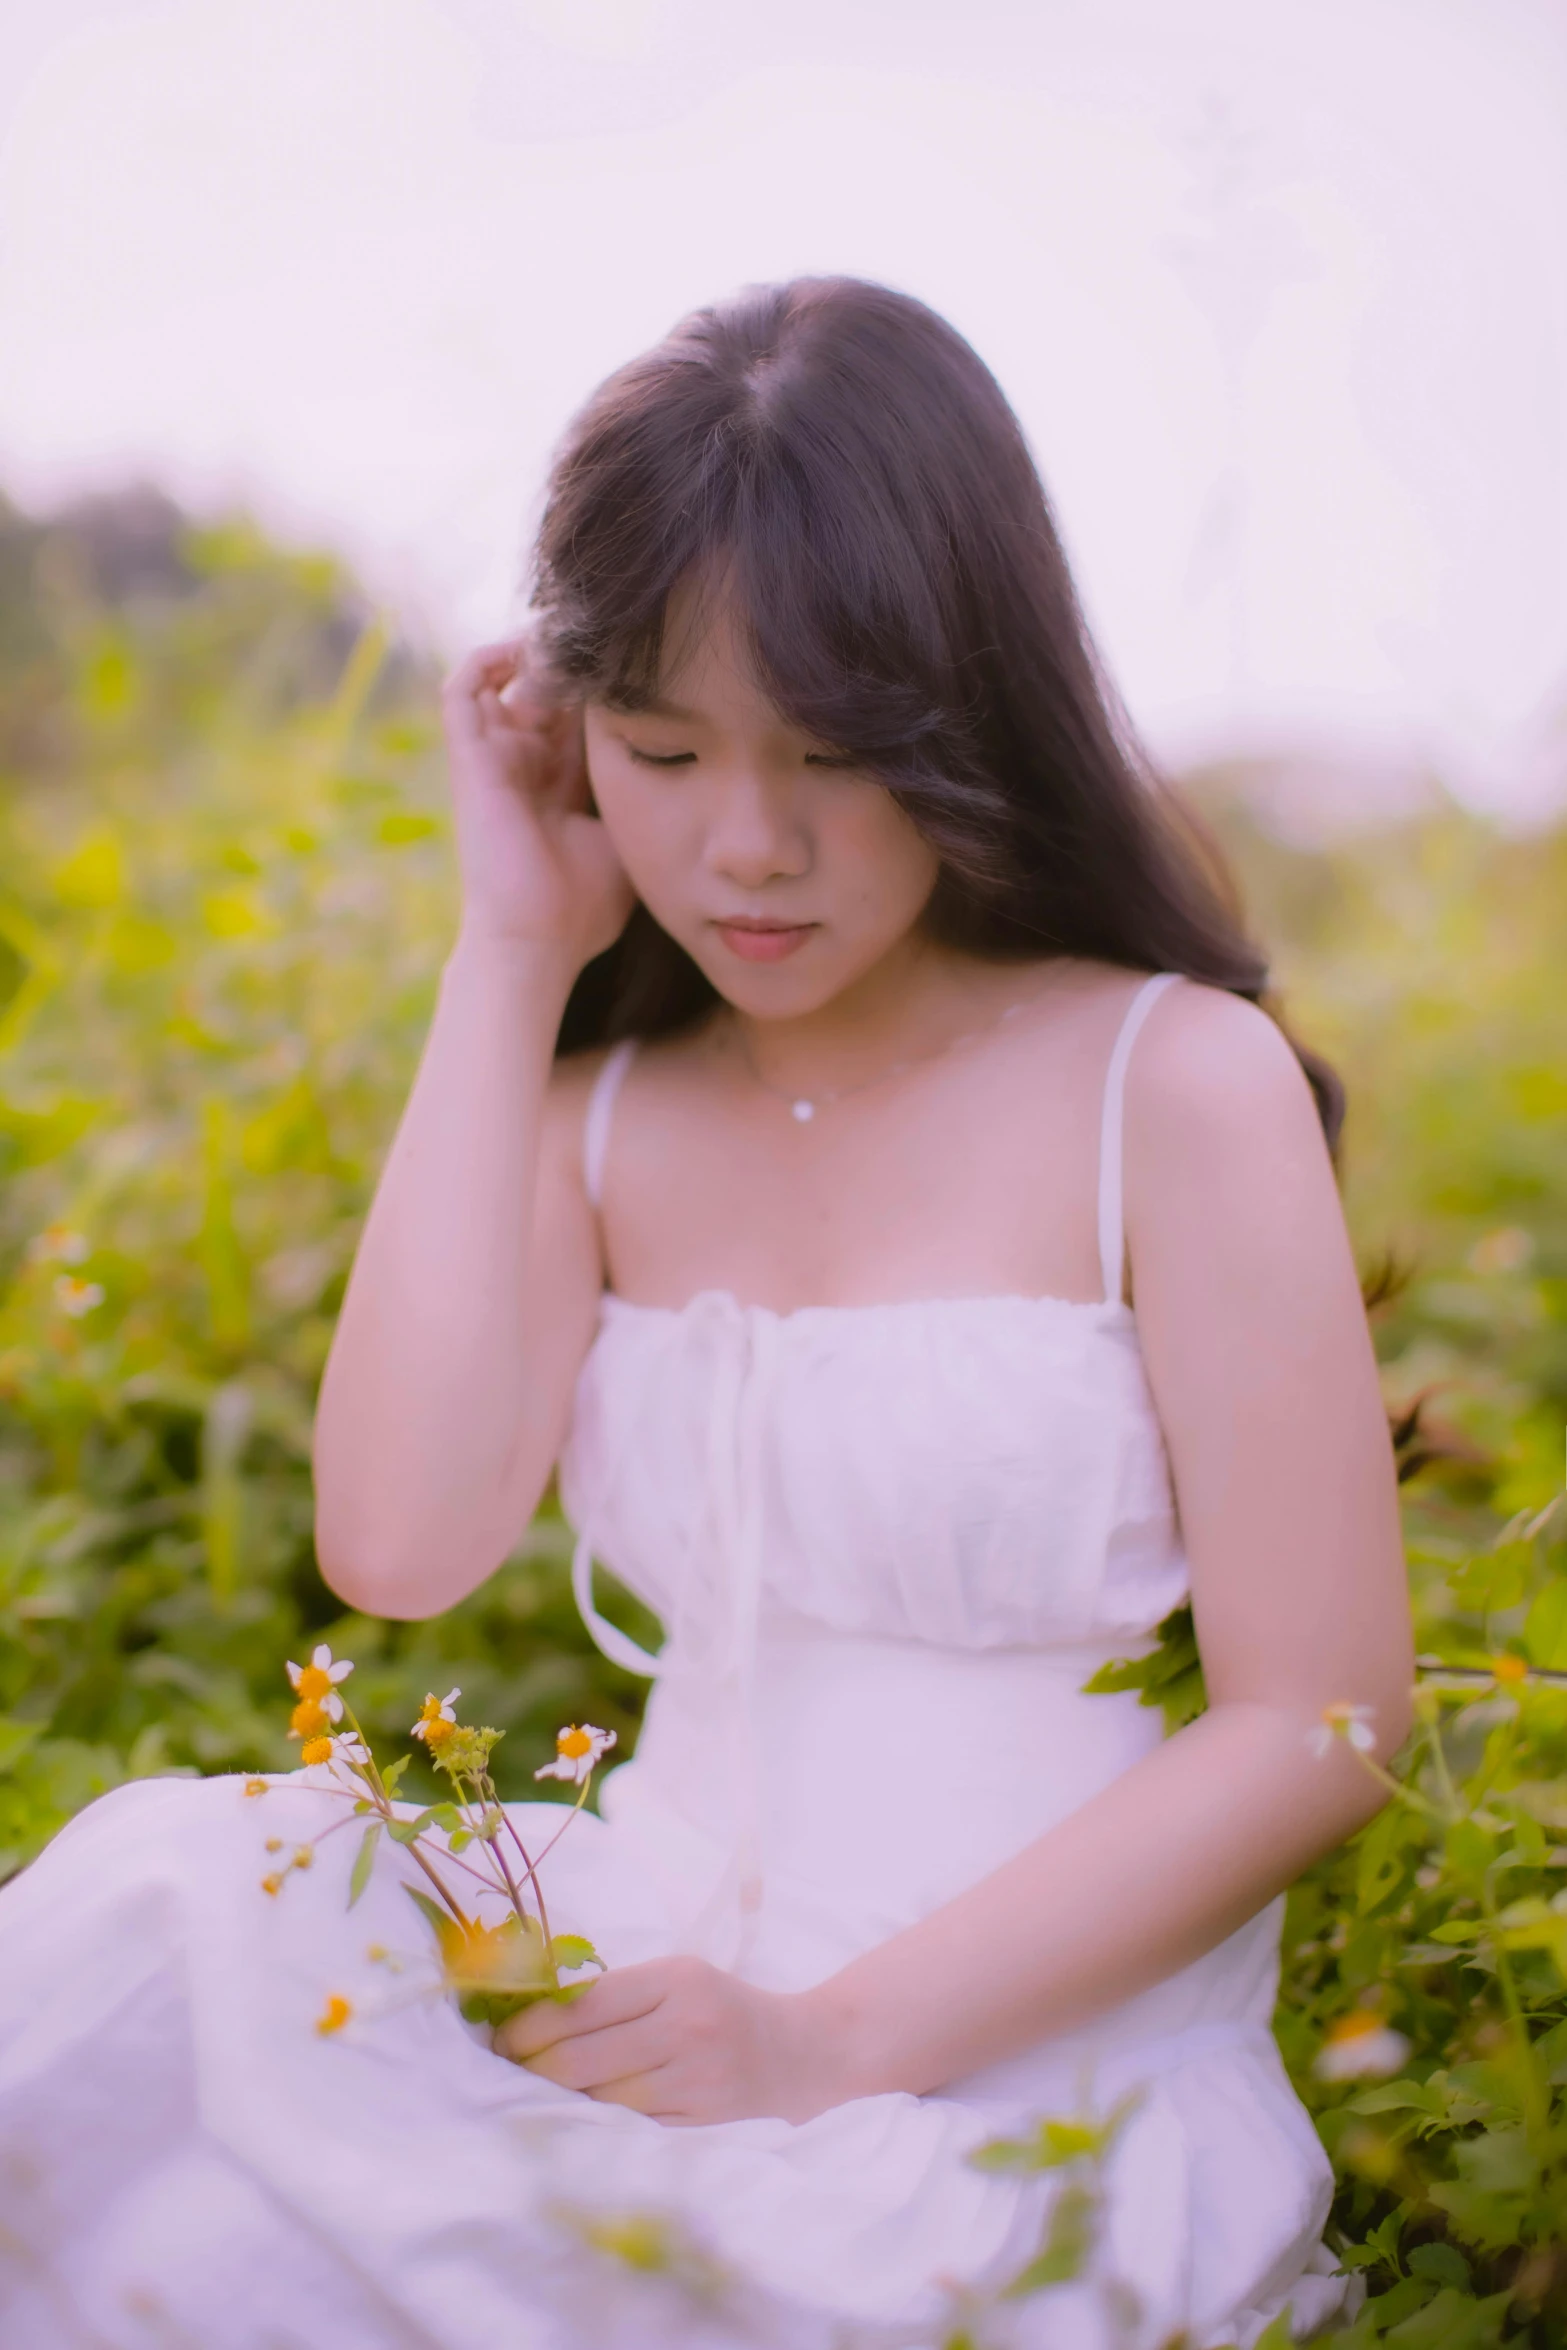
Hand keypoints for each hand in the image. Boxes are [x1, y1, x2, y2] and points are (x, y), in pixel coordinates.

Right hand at [440, 637, 633, 967]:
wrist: (538, 941)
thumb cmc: (584, 908)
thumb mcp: (629, 838)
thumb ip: (644, 796)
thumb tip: (688, 768)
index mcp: (559, 783)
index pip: (576, 714)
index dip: (601, 686)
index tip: (643, 665)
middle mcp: (524, 764)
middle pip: (543, 687)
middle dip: (574, 663)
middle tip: (612, 645)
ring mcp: (494, 758)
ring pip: (503, 677)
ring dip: (535, 655)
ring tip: (573, 648)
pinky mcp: (470, 758)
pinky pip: (463, 686)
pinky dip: (491, 657)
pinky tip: (533, 651)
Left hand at [492, 1955, 847, 2125]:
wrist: (801, 2051)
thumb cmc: (722, 2006)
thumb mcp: (678, 1977)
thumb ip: (617, 1994)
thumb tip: (534, 2016)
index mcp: (675, 1979)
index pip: (583, 2007)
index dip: (531, 2027)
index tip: (498, 2039)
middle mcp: (685, 2027)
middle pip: (582, 2059)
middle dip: (531, 2070)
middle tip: (501, 2073)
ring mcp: (694, 2079)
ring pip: (601, 2099)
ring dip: (558, 2101)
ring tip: (529, 2095)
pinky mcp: (699, 2122)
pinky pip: (630, 2126)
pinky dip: (596, 2123)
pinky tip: (574, 2118)